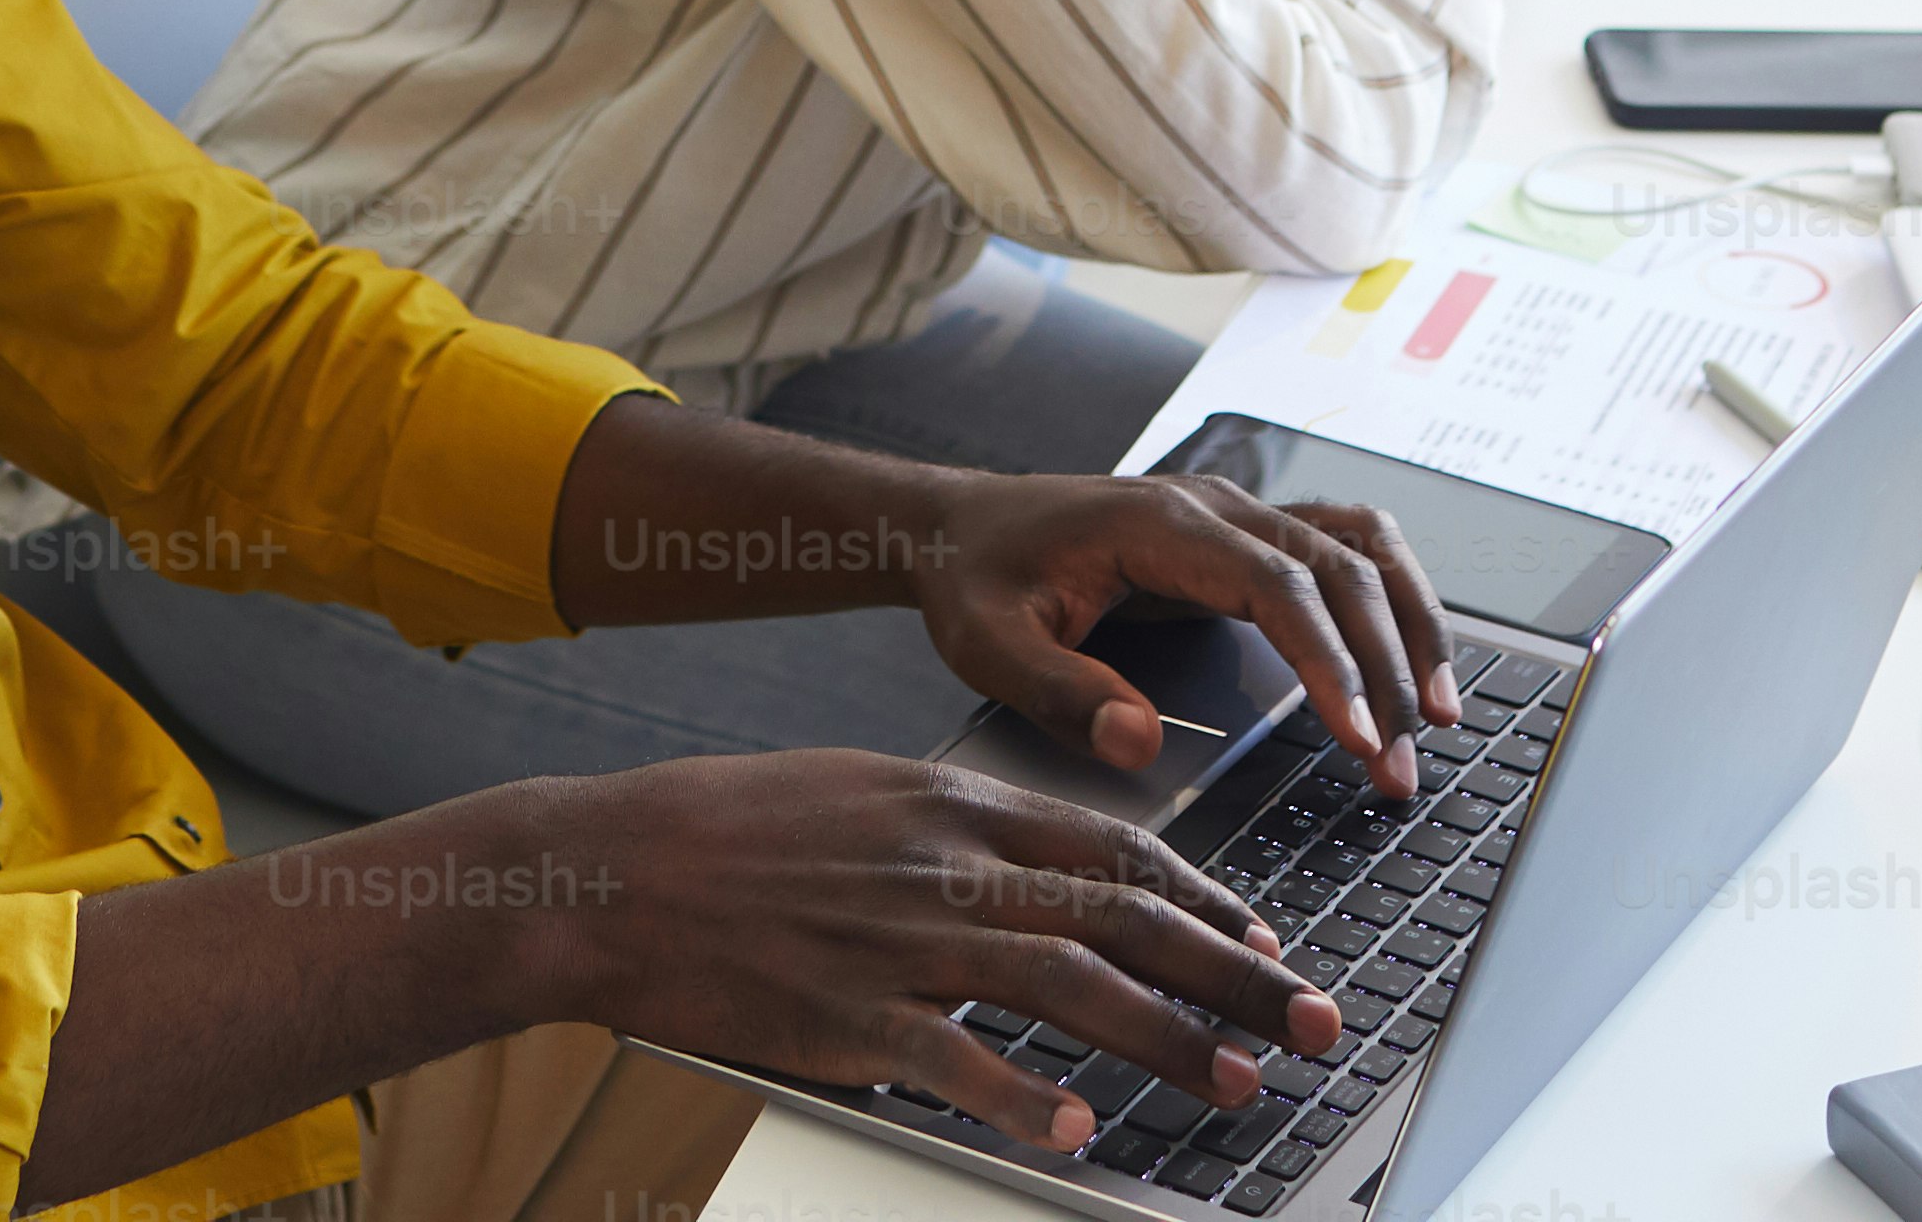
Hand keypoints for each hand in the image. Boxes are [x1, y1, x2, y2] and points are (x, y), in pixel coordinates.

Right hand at [496, 751, 1339, 1163]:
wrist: (612, 869)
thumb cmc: (725, 831)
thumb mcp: (859, 793)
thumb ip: (953, 831)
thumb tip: (1036, 870)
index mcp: (951, 803)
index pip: (1115, 849)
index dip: (1207, 896)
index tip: (1266, 936)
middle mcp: (945, 865)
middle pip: (1123, 918)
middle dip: (1233, 972)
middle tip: (1309, 1018)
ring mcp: (899, 941)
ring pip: (1068, 986)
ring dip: (1167, 1038)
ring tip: (1237, 1081)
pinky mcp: (847, 1015)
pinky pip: (953, 1062)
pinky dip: (1023, 1098)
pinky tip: (1079, 1129)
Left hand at [914, 466, 1452, 798]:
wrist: (961, 526)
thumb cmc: (977, 581)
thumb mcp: (987, 645)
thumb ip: (1058, 692)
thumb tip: (1139, 742)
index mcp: (1162, 527)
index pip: (1278, 587)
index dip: (1330, 661)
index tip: (1361, 738)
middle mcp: (1217, 507)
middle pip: (1340, 570)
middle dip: (1387, 668)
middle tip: (1401, 767)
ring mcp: (1238, 514)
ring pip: (1361, 548)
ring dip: (1411, 624)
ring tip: (1441, 714)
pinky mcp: (1245, 537)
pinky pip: (1344, 549)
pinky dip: (1392, 597)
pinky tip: (1413, 658)